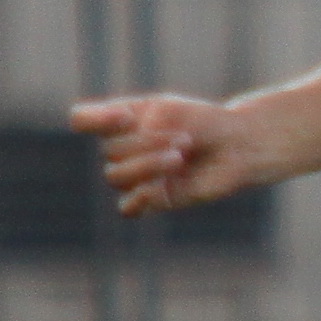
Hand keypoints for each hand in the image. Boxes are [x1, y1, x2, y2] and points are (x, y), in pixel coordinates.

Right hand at [69, 95, 267, 215]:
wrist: (238, 144)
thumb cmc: (205, 123)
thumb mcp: (170, 111)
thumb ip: (141, 124)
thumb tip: (124, 153)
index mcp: (121, 122)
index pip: (83, 119)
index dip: (94, 119)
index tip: (123, 115)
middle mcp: (123, 150)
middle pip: (110, 151)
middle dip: (147, 143)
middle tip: (185, 139)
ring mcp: (137, 176)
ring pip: (116, 178)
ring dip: (148, 165)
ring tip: (179, 157)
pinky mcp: (155, 200)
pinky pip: (128, 208)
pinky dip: (142, 197)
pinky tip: (164, 186)